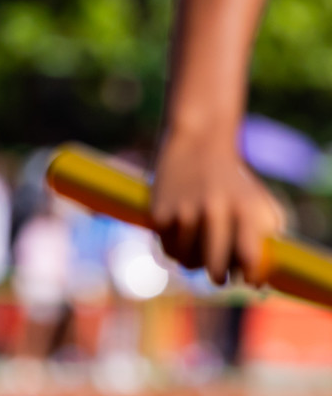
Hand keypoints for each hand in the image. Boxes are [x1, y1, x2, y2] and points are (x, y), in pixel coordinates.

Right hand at [152, 129, 285, 285]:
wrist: (198, 142)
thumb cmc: (236, 181)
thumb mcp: (261, 204)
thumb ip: (265, 241)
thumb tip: (257, 283)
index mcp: (244, 209)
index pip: (249, 259)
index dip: (250, 277)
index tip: (249, 281)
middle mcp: (214, 211)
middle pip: (215, 268)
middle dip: (219, 277)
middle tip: (219, 276)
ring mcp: (184, 212)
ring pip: (187, 263)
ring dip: (193, 262)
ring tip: (198, 249)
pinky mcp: (159, 212)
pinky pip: (167, 251)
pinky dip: (174, 249)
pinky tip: (181, 236)